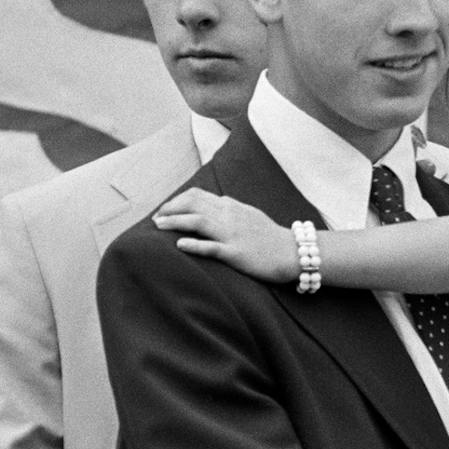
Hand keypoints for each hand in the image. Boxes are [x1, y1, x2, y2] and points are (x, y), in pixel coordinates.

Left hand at [153, 190, 298, 281]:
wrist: (293, 252)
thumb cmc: (271, 236)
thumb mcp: (251, 215)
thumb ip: (231, 208)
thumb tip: (214, 203)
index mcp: (232, 206)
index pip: (197, 195)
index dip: (176, 201)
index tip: (164, 210)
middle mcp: (231, 216)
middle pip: (193, 204)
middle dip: (170, 209)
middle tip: (155, 220)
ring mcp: (233, 234)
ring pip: (198, 221)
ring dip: (175, 222)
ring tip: (158, 227)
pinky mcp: (236, 252)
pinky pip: (212, 247)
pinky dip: (193, 245)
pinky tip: (179, 245)